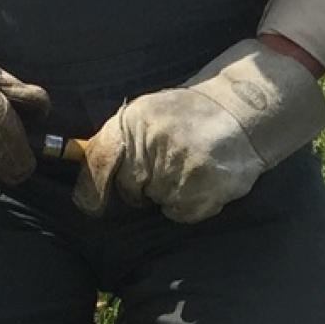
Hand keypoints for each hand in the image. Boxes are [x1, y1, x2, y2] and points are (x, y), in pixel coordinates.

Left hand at [74, 37, 324, 221]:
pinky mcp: (204, 186)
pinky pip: (181, 212)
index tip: (92, 206)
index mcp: (133, 121)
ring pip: (157, 202)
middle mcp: (154, 142)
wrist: (241, 111)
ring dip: (168, 194)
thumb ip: (115, 142)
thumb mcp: (145, 114)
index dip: (91, 191)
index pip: (99, 163)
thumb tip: (82, 179)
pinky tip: (203, 179)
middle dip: (140, 187)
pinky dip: (190, 204)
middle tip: (163, 167)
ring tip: (188, 167)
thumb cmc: (187, 115)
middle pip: (128, 189)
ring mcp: (180, 166)